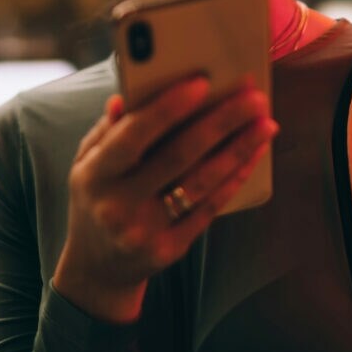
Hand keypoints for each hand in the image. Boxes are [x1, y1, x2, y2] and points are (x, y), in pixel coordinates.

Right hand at [53, 75, 277, 321]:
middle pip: (178, 155)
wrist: (96, 268)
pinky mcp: (171, 249)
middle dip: (221, 121)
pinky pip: (210, 208)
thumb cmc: (97, 198)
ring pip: (202, 182)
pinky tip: (254, 154)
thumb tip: (130, 94)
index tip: (202, 82)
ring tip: (266, 123)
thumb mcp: (86, 163)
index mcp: (94, 175)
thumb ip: (109, 128)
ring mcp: (145, 231)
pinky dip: (235, 177)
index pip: (133, 135)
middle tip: (254, 97)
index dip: (168, 108)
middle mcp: (118, 205)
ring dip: (239, 149)